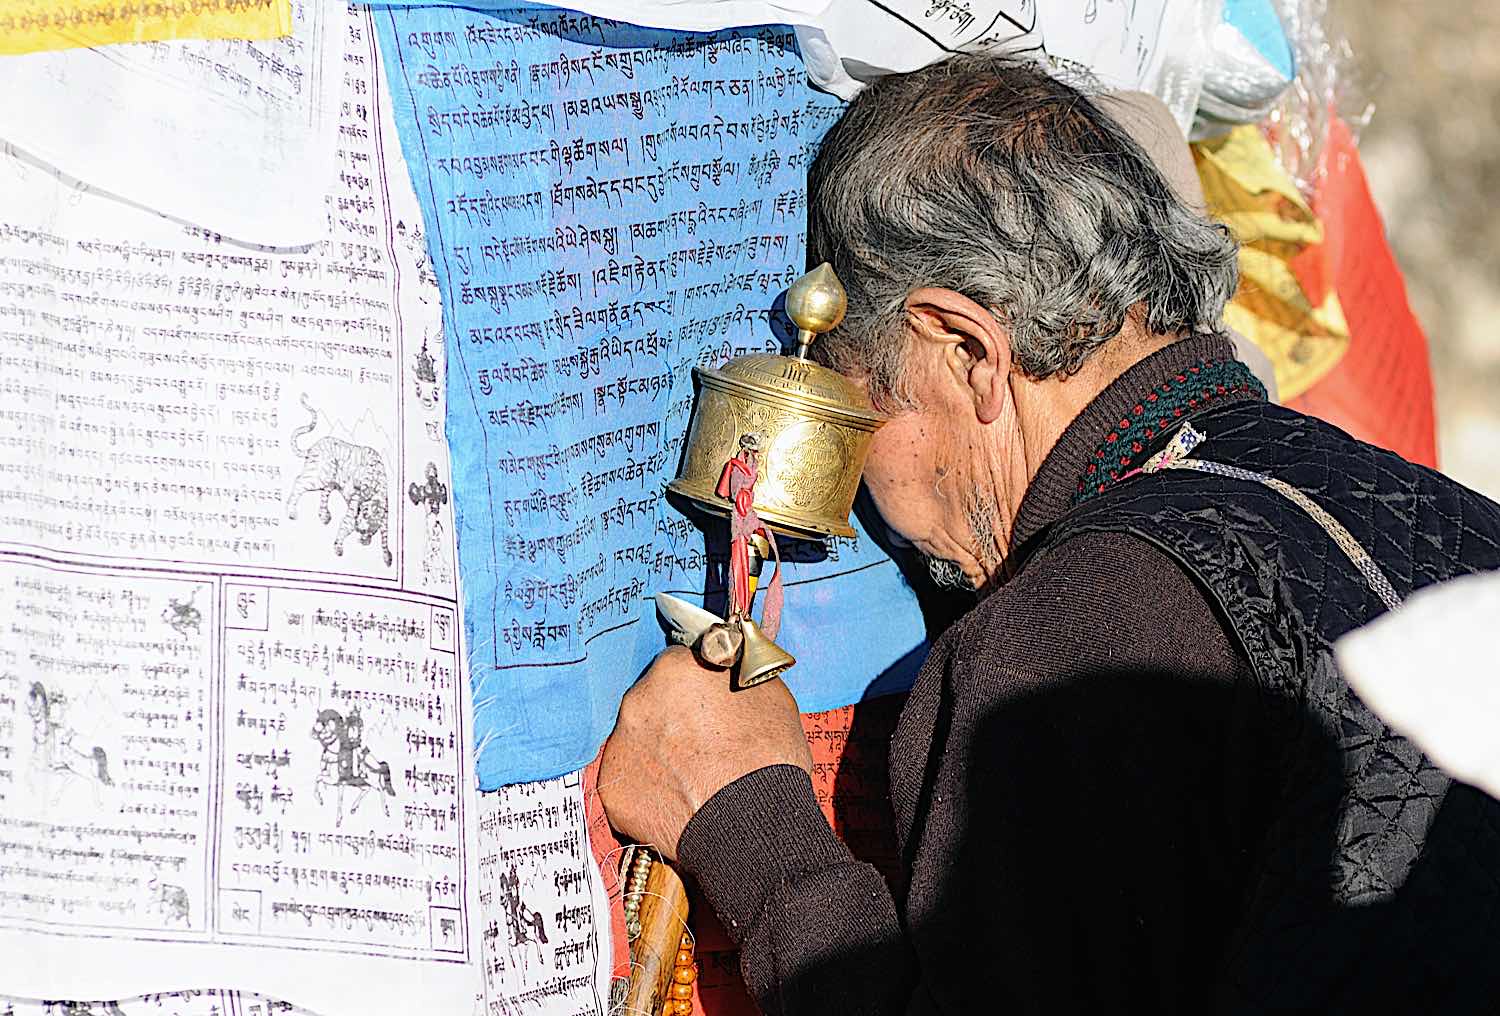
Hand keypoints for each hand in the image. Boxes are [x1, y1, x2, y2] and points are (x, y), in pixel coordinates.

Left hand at [599, 646, 811, 860]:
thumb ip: (733, 674)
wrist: (753, 825)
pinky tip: (677, 802)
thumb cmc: (768, 759)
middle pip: (652, 703)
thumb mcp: (768, 693)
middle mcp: (637, 701)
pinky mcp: (612, 789)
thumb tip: (728, 670)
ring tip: (692, 778)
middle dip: (673, 719)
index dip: (697, 688)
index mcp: (674, 669)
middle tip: (703, 746)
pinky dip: (649, 790)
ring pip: (639, 742)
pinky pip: (630, 782)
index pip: (679, 667)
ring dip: (658, 753)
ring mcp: (620, 746)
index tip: (709, 706)